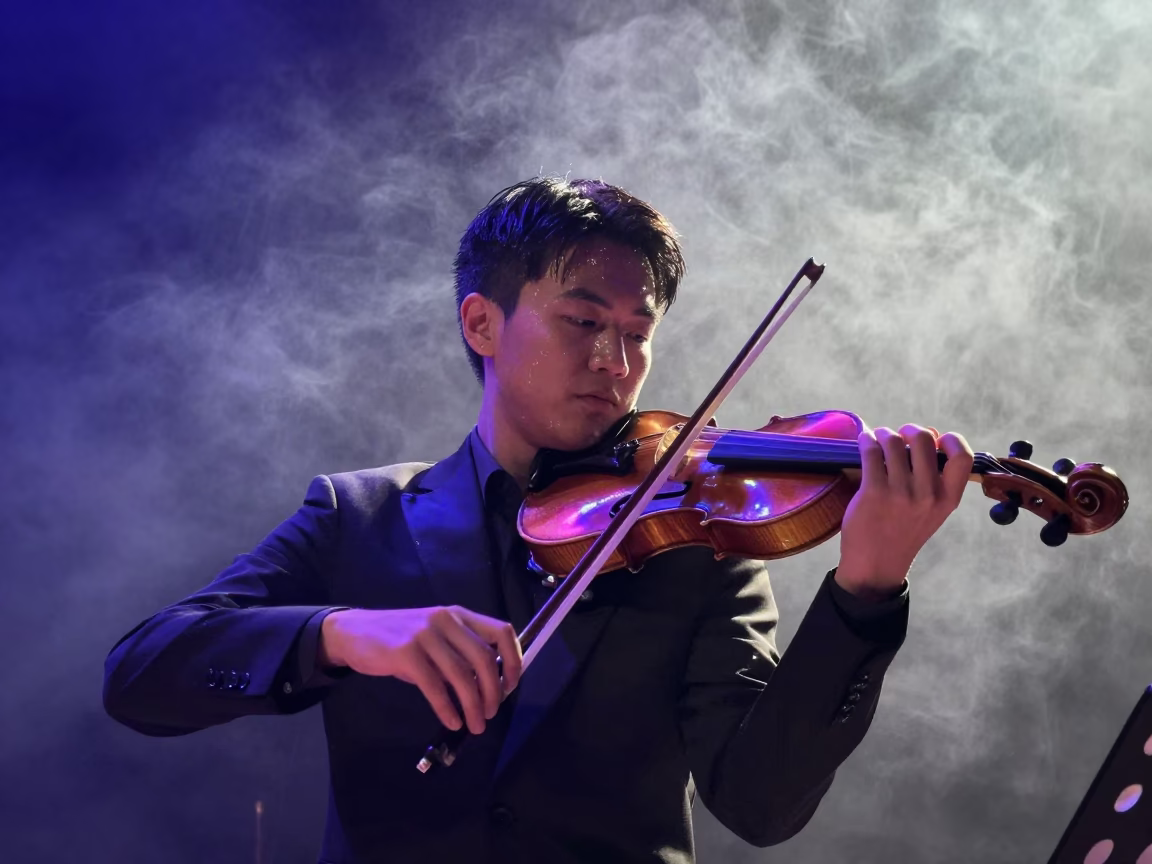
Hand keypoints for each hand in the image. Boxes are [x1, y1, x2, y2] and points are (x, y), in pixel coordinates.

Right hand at [319, 606, 522, 734]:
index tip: (510, 687)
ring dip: (473, 705)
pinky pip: (435, 686)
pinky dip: (447, 708)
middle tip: (490, 714)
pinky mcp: (406, 652)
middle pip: (484, 658)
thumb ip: (459, 655)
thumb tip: (488, 687)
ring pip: (462, 675)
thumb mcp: (435, 639)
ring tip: (475, 725)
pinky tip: (451, 721)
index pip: (501, 631)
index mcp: (459, 615)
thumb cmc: (400, 640)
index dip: (513, 660)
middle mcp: (446, 620)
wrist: (354, 633)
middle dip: (493, 692)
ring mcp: (425, 634)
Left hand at [836, 424, 973, 597]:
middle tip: (899, 435)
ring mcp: (901, 493)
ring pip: (893, 442)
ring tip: (878, 439)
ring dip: (884, 434)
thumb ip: (934, 476)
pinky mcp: (874, 492)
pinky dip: (866, 440)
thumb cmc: (904, 532)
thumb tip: (931, 433)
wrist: (877, 563)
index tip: (936, 439)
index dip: (951, 440)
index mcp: (948, 499)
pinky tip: (864, 442)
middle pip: (923, 439)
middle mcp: (928, 494)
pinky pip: (871, 451)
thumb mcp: (932, 510)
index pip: (963, 457)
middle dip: (909, 430)